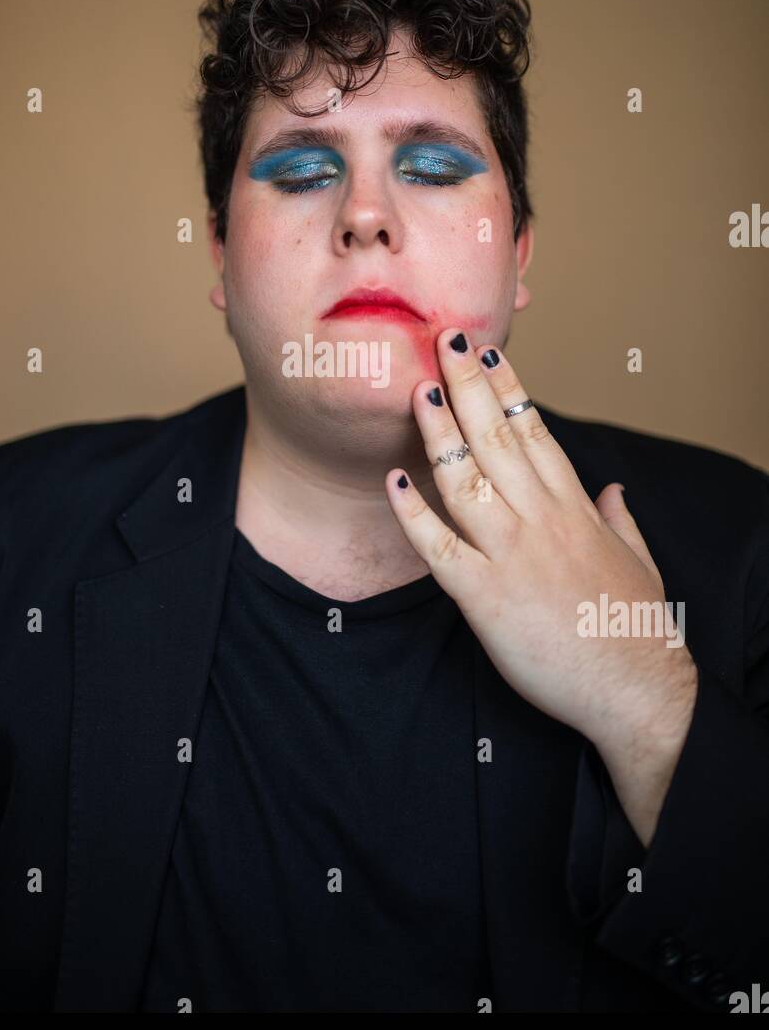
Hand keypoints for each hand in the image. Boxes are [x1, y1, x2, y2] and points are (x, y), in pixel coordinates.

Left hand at [385, 331, 697, 768]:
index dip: (507, 388)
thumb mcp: (637, 562)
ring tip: (415, 388)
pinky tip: (392, 481)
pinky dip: (412, 513)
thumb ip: (618, 520)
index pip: (535, 432)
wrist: (637, 690)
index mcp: (575, 508)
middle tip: (442, 338)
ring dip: (438, 431)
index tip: (485, 352)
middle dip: (466, 384)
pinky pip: (438, 548)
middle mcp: (543, 520)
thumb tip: (613, 491)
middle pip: (497, 438)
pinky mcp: (485, 597)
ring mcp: (512, 555)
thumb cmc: (635, 630)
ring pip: (466, 479)